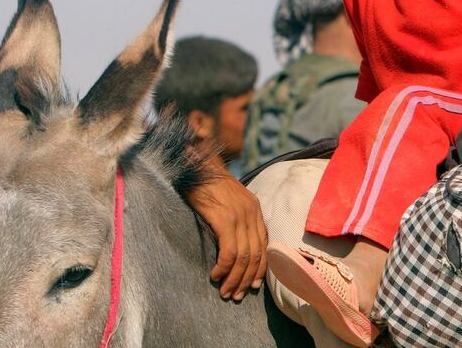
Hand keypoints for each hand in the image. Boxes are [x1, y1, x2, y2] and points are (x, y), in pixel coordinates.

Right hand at [186, 170, 267, 300]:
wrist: (197, 166)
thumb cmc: (209, 185)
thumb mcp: (230, 201)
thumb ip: (237, 220)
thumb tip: (235, 248)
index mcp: (255, 210)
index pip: (264, 247)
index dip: (259, 269)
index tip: (250, 285)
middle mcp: (252, 214)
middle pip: (255, 256)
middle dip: (245, 279)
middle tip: (234, 295)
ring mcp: (240, 216)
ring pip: (243, 257)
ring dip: (234, 279)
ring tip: (224, 291)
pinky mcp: (224, 219)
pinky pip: (229, 252)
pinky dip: (223, 268)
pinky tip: (215, 274)